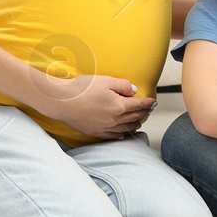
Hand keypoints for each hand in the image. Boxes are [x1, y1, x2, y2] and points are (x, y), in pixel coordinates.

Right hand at [37, 75, 155, 140]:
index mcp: (119, 105)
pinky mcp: (95, 132)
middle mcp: (114, 119)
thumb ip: (123, 85)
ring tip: (139, 121)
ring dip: (134, 124)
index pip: (139, 105)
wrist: (62, 101)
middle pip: (134, 117)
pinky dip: (121, 134)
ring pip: (125, 128)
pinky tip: (123, 133)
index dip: (148, 103)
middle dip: (144, 113)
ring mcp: (105, 128)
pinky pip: (113, 136)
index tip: (154, 102)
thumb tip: (133, 91)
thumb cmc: (82, 88)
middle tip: (149, 110)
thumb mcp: (106, 80)